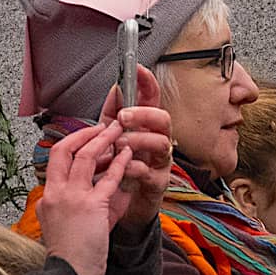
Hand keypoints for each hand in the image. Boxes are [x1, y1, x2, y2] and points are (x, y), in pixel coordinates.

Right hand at [35, 122, 132, 274]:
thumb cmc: (69, 258)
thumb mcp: (63, 227)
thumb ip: (73, 206)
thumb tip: (91, 194)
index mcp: (47, 198)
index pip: (55, 160)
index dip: (72, 144)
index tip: (86, 138)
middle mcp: (55, 193)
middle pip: (64, 150)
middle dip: (85, 133)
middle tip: (101, 125)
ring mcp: (72, 198)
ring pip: (87, 157)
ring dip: (104, 140)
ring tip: (118, 130)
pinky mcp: (92, 207)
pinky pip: (108, 178)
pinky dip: (120, 163)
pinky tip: (128, 154)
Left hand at [101, 66, 172, 235]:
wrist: (123, 205)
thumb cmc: (119, 168)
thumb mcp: (112, 136)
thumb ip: (113, 112)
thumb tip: (115, 86)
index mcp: (147, 126)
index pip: (153, 99)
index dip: (148, 83)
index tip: (138, 69)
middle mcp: (158, 141)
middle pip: (163, 118)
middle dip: (144, 113)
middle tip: (123, 116)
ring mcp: (160, 162)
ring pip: (160, 143)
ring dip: (138, 140)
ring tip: (120, 144)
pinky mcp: (157, 184)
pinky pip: (150, 171)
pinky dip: (134, 167)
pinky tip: (122, 166)